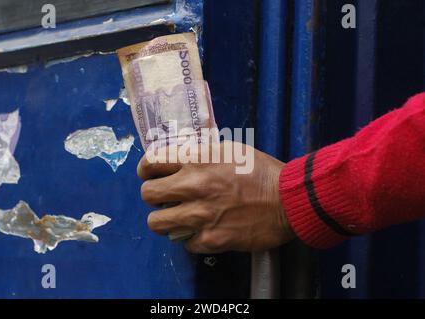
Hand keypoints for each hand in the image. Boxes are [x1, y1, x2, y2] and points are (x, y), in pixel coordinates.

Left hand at [137, 141, 295, 253]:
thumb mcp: (229, 150)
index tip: (149, 175)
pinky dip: (191, 238)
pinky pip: (185, 242)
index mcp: (197, 159)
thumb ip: (200, 154)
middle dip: (153, 196)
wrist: (289, 200)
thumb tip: (178, 160)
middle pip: (147, 194)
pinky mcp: (212, 239)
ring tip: (177, 218)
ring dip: (165, 220)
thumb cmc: (261, 171)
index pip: (151, 162)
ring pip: (156, 222)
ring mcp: (201, 215)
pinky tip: (204, 231)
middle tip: (164, 198)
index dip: (145, 169)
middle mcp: (194, 186)